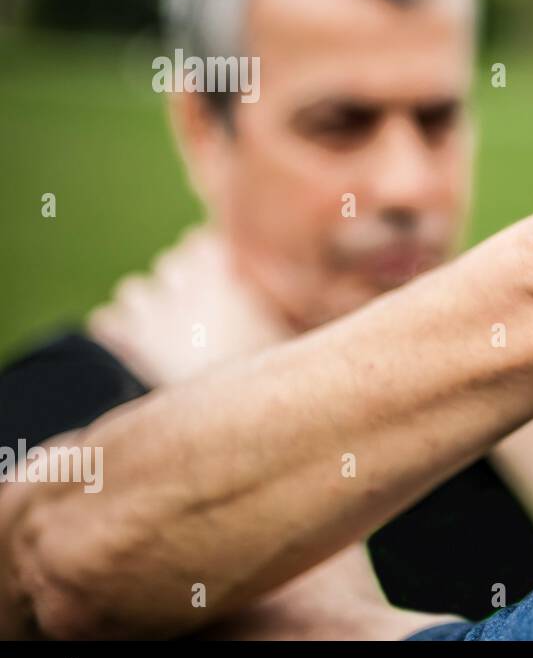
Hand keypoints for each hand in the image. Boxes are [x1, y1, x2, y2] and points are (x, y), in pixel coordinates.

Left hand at [87, 226, 291, 385]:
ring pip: (135, 290)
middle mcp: (187, 275)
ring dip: (146, 309)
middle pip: (172, 264)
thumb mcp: (298, 327)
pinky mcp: (126, 335)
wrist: (237, 414)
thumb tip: (299, 294)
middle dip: (180, 285)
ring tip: (166, 339)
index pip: (205, 243)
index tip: (224, 288)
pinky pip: (107, 321)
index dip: (213, 266)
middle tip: (200, 320)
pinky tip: (136, 356)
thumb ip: (291, 301)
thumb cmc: (279, 370)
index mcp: (227, 263)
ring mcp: (153, 304)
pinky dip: (118, 335)